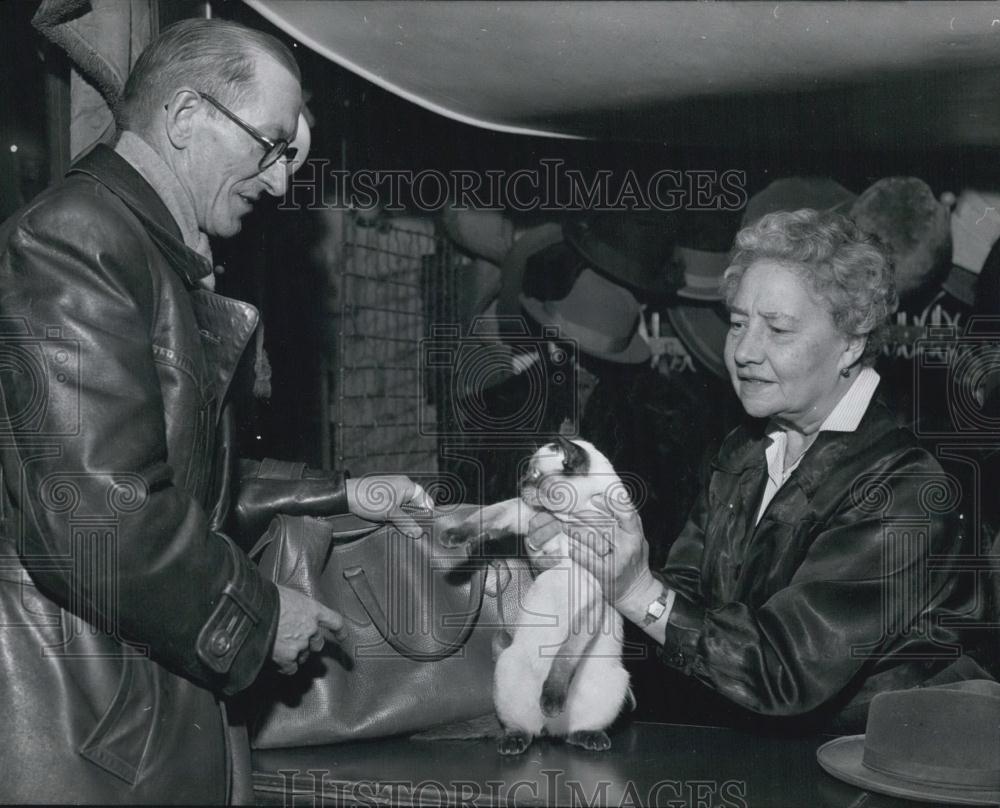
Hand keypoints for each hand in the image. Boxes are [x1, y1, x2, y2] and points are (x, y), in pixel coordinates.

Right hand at [272, 585, 348, 674]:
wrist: (252, 610)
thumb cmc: (265, 597)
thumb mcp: (286, 594)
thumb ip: (295, 605)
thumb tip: (290, 608)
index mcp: (312, 609)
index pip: (334, 621)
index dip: (340, 631)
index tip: (343, 638)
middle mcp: (310, 628)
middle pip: (317, 643)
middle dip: (310, 643)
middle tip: (297, 641)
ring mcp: (300, 644)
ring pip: (303, 655)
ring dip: (296, 653)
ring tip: (281, 647)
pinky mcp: (287, 658)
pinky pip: (291, 667)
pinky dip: (285, 666)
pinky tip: (277, 660)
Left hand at [346, 475, 433, 537]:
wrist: (347, 496)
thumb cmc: (368, 499)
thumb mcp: (390, 514)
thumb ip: (406, 523)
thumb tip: (418, 532)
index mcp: (407, 485)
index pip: (425, 499)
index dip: (427, 512)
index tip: (427, 526)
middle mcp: (401, 485)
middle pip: (416, 504)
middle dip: (415, 517)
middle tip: (415, 530)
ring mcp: (393, 490)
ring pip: (405, 507)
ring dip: (404, 517)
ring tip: (404, 527)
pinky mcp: (385, 496)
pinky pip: (396, 506)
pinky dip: (396, 514)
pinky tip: (393, 523)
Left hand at [527, 494, 655, 608]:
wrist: (637, 592)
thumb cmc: (633, 562)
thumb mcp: (637, 540)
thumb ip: (625, 523)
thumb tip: (602, 502)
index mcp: (636, 535)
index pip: (626, 512)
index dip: (609, 503)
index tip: (594, 499)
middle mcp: (629, 546)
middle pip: (605, 524)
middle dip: (585, 516)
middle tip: (572, 513)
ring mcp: (618, 560)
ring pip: (594, 539)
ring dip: (576, 531)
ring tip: (565, 526)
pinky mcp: (606, 573)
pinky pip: (588, 559)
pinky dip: (576, 551)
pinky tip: (568, 546)